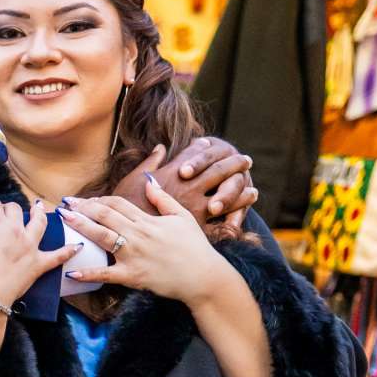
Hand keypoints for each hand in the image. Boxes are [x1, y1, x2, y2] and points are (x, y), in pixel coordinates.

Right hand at [0, 193, 73, 311]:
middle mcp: (15, 228)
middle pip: (15, 209)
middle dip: (8, 209)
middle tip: (1, 217)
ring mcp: (29, 245)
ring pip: (39, 223)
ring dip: (40, 214)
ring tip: (40, 208)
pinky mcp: (38, 264)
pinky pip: (57, 256)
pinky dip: (68, 251)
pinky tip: (77, 246)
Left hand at [63, 177, 226, 304]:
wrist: (203, 276)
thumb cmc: (194, 247)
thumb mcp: (182, 217)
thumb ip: (162, 199)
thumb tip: (148, 180)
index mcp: (147, 220)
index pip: (117, 203)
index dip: (98, 199)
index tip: (84, 200)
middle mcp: (137, 234)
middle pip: (105, 215)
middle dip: (82, 208)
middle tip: (64, 205)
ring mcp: (133, 255)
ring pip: (102, 236)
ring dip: (81, 226)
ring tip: (64, 219)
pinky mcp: (132, 276)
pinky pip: (106, 274)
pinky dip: (88, 273)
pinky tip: (71, 272)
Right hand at [116, 138, 256, 234]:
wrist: (124, 233)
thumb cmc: (124, 205)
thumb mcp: (133, 179)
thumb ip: (150, 162)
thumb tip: (160, 147)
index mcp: (173, 172)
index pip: (194, 153)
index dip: (203, 147)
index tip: (210, 144)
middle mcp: (189, 186)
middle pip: (218, 169)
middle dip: (234, 163)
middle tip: (246, 160)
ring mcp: (196, 206)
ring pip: (227, 194)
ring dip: (241, 191)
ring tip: (252, 191)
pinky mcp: (199, 227)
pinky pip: (222, 222)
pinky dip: (235, 219)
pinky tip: (242, 218)